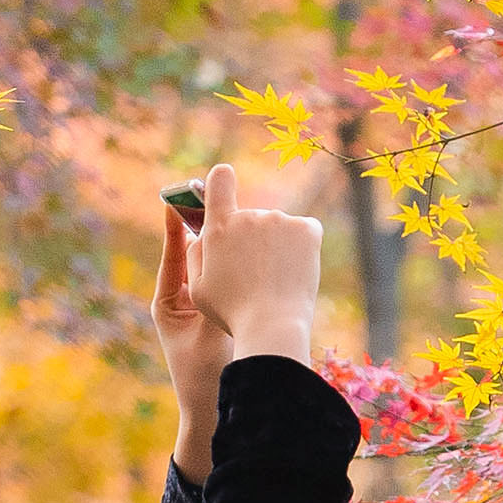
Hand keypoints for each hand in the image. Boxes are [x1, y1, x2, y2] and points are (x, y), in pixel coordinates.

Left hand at [152, 203, 235, 479]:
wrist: (212, 412)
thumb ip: (216, 300)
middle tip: (220, 201)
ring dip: (232, 250)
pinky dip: (246, 270)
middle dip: (211, 232)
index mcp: (170, 303)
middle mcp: (187, 301)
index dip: (176, 227)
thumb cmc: (202, 378)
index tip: (177, 200)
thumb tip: (222, 265)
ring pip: (219, 269)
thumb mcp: (208, 335)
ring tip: (245, 223)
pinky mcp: (228, 315)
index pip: (173, 257)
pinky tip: (265, 255)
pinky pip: (236, 284)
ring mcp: (208, 307)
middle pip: (198, 257)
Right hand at [181, 162, 323, 370]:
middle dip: (253, 238)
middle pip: (252, 218)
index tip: (223, 179)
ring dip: (278, 245)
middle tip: (255, 272)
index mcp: (219, 226)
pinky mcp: (307, 228)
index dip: (221, 179)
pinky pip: (304, 231)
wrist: (272, 324)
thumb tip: (200, 231)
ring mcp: (280, 220)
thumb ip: (196, 253)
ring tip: (275, 278)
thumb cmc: (231, 311)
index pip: (220, 182)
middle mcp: (249, 216)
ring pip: (279, 228)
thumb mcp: (198, 287)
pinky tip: (294, 270)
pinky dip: (302, 246)